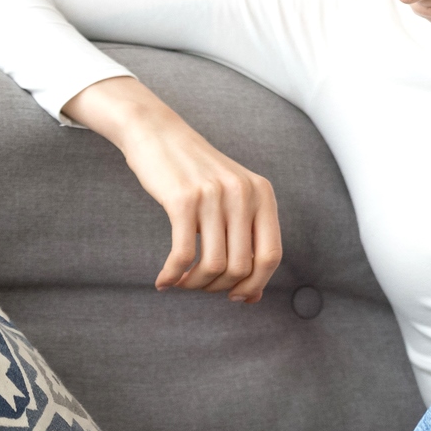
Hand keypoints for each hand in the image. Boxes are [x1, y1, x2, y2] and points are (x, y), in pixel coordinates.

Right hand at [63, 77, 281, 301]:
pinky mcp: (182, 200)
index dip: (256, 284)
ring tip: (181, 283)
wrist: (158, 133)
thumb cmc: (195, 174)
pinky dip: (173, 275)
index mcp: (263, 194)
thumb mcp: (231, 199)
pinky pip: (183, 254)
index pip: (272, 256)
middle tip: (200, 287)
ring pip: (213, 265)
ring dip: (195, 284)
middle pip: (242, 266)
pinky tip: (164, 281)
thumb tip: (252, 297)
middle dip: (219, 287)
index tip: (236, 296)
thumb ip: (245, 241)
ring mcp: (214, 196)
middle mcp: (244, 194)